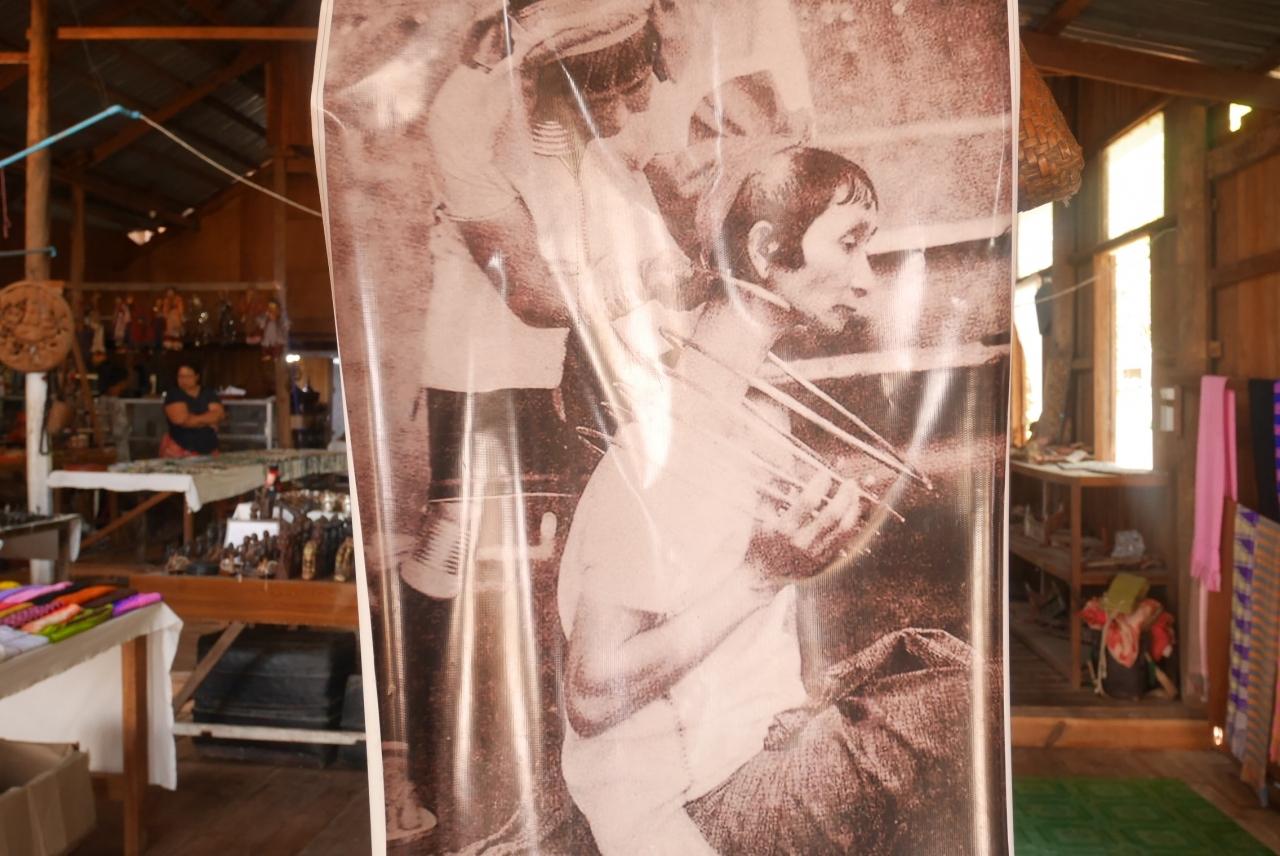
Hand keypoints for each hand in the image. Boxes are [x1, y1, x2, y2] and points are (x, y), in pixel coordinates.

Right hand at [747, 471, 867, 579]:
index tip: (824, 473)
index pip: (808, 500)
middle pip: (832, 514)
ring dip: (852, 508)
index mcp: (783, 529)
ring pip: (843, 529)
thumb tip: (786, 465)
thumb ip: (773, 490)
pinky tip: (852, 512)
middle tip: (848, 482)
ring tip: (854, 495)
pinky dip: (851, 525)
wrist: (761, 575)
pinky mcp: (822, 563)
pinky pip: (844, 542)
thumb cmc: (760, 541)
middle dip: (843, 495)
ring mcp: (814, 555)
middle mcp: (801, 543)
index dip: (819, 484)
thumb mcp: (760, 515)